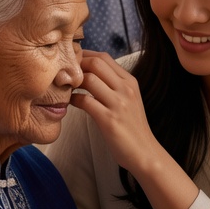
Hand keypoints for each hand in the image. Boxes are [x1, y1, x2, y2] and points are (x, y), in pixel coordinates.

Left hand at [71, 51, 162, 174]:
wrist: (144, 152)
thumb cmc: (132, 127)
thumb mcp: (129, 100)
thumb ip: (114, 85)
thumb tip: (91, 73)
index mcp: (130, 82)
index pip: (104, 57)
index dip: (84, 55)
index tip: (72, 62)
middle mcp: (125, 89)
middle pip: (96, 63)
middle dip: (76, 64)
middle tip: (65, 73)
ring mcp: (118, 104)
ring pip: (89, 79)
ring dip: (73, 81)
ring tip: (66, 88)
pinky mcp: (109, 120)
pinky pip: (85, 101)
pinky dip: (73, 99)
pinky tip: (70, 102)